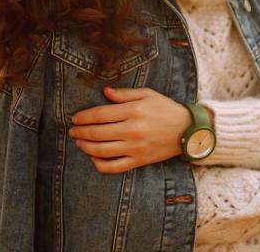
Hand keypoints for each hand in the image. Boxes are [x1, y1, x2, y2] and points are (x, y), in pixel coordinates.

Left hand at [68, 87, 191, 173]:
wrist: (188, 130)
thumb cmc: (166, 109)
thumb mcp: (148, 94)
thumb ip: (124, 94)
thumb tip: (105, 92)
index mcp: (134, 111)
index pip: (100, 114)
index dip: (84, 117)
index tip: (75, 118)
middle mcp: (133, 130)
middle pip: (97, 133)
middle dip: (80, 132)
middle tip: (72, 130)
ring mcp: (135, 147)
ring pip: (101, 150)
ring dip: (85, 147)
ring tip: (79, 142)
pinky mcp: (139, 161)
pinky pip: (114, 166)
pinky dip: (99, 163)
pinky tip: (93, 157)